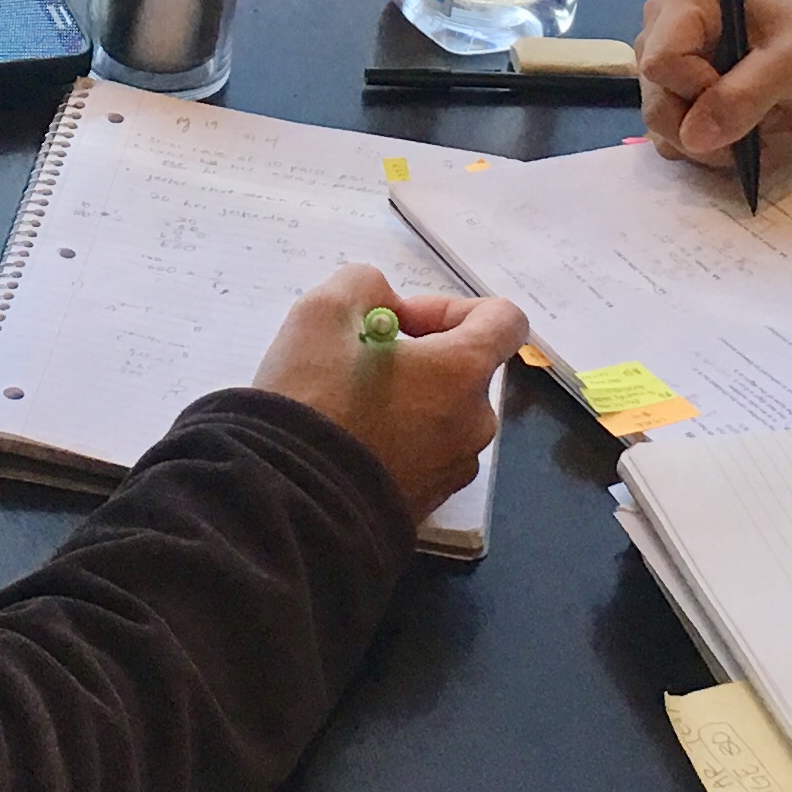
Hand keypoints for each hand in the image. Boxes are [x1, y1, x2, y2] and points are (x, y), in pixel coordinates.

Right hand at [249, 266, 531, 521]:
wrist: (288, 502)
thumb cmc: (312, 399)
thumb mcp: (323, 311)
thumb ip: (365, 285)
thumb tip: (386, 310)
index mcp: (464, 373)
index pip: (504, 320)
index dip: (452, 307)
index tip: (400, 321)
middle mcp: (474, 424)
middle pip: (465, 370)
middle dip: (418, 356)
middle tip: (357, 361)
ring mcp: (453, 472)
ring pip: (442, 415)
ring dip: (406, 400)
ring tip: (347, 406)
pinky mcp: (427, 506)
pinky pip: (424, 456)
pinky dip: (397, 441)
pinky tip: (348, 443)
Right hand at [636, 0, 791, 169]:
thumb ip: (745, 95)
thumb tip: (692, 137)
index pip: (662, 62)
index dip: (697, 92)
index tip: (741, 95)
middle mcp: (660, 23)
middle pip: (656, 98)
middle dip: (701, 128)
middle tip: (748, 130)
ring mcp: (658, 59)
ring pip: (658, 122)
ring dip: (703, 143)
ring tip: (746, 133)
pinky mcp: (663, 90)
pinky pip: (664, 135)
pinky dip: (699, 146)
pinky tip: (731, 134)